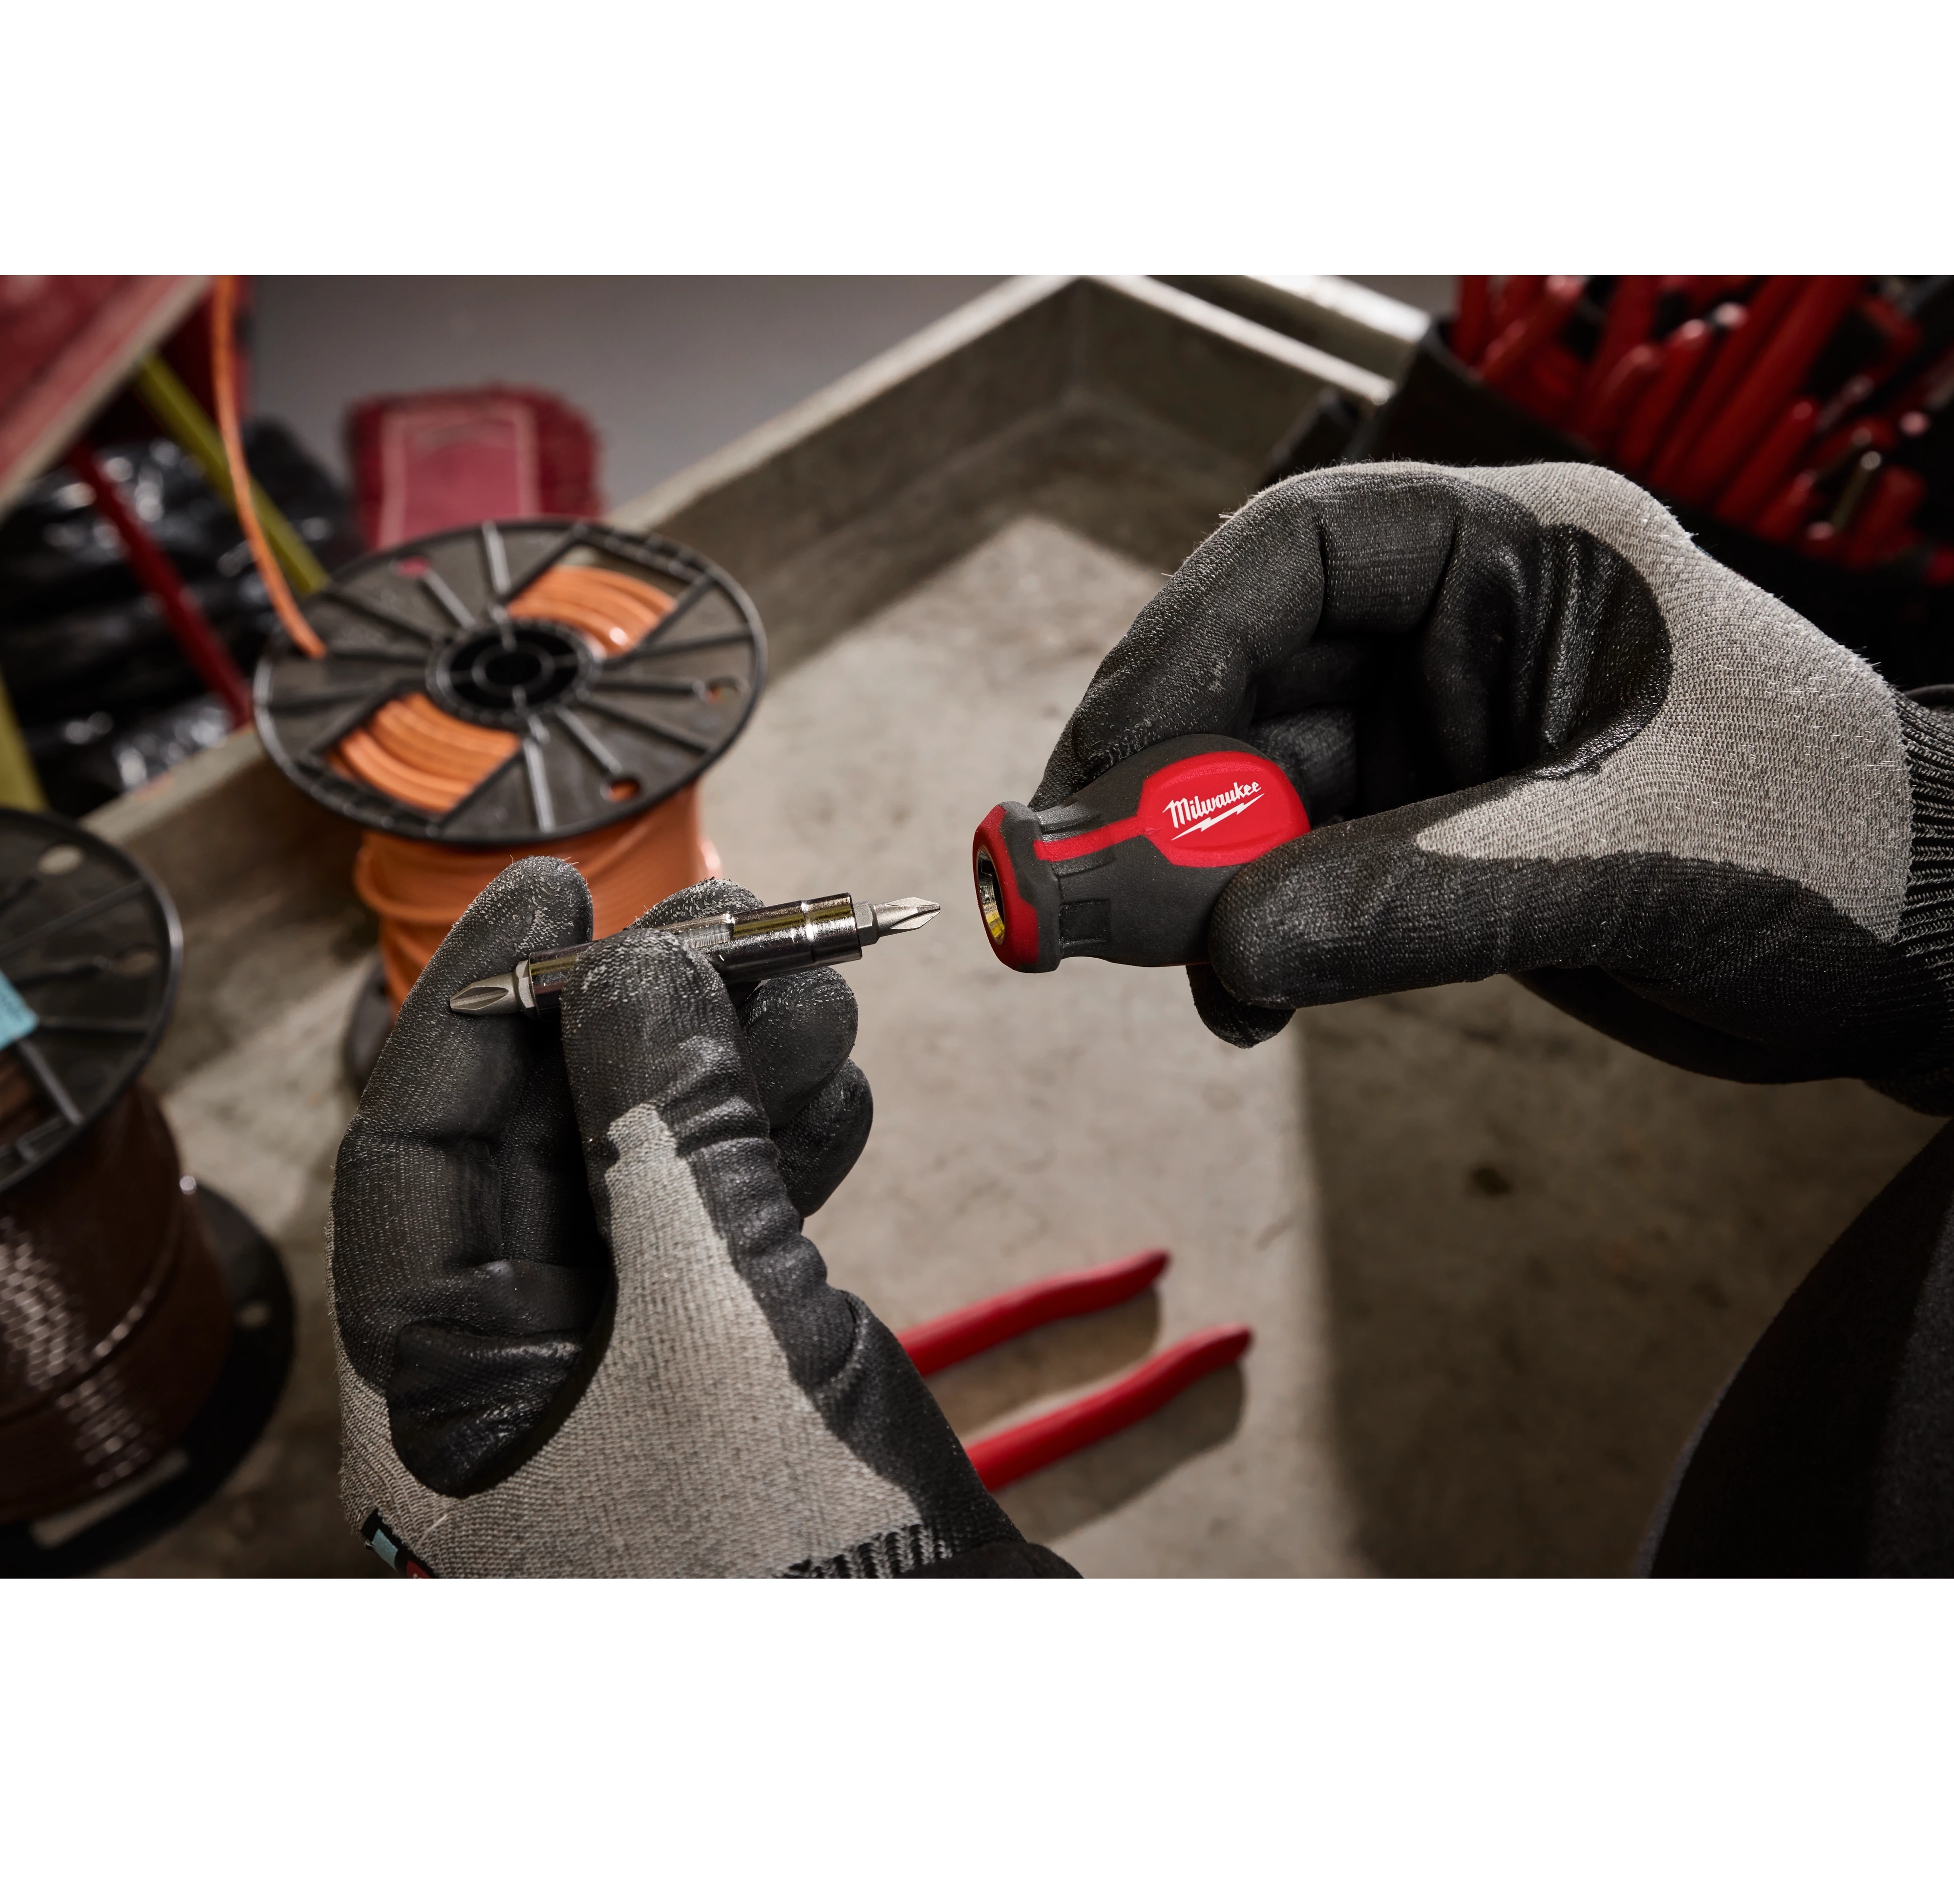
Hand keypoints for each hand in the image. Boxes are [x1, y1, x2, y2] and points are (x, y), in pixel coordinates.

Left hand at [329, 861, 1029, 1577]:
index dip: (483, 1002)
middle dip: (647, 1017)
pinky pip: (727, 1219)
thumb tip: (646, 963)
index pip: (416, 1146)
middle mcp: (514, 1370)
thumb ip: (666, 1129)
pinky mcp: (721, 1363)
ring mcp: (624, 1364)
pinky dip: (784, 1143)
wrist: (938, 1660)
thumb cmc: (791, 1560)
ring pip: (654, 1164)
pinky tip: (838, 1086)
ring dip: (736, 1067)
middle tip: (735, 919)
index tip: (555, 894)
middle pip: (551, 1136)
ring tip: (819, 987)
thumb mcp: (713, 1319)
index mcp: (440, 1386)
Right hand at [1037, 462, 1953, 1108]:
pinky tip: (1240, 996)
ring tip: (1129, 952)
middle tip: (1053, 890)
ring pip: (1256, 796)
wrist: (1919, 951)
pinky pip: (1297, 879)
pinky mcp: (1432, 843)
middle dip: (1152, 787)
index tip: (1106, 769)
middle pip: (1248, 683)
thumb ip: (1411, 897)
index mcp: (1522, 556)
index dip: (1179, 651)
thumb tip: (1221, 956)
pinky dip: (1250, 936)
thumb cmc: (1827, 847)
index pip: (1298, 556)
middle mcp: (1462, 634)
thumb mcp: (1619, 856)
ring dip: (1184, 878)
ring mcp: (1439, 744)